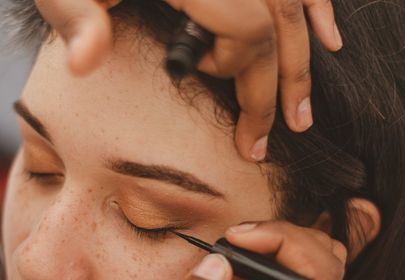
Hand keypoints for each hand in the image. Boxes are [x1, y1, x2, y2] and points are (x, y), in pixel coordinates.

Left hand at [33, 0, 341, 160]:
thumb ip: (75, 17)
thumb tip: (83, 65)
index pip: (249, 24)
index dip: (239, 68)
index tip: (209, 85)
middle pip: (277, 17)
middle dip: (280, 82)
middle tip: (269, 140)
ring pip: (291, 0)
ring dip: (300, 56)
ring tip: (300, 113)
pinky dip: (315, 7)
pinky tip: (329, 36)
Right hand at [106, 221, 347, 279]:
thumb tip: (221, 261)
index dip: (289, 245)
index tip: (237, 237)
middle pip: (323, 267)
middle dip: (281, 239)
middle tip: (230, 242)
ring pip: (303, 265)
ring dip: (264, 249)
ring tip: (220, 262)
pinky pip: (274, 276)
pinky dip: (249, 262)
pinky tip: (219, 278)